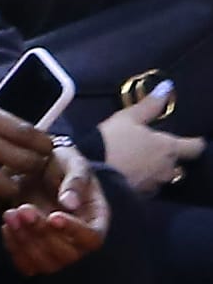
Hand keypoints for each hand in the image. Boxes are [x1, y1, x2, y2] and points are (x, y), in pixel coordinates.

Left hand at [2, 141, 109, 276]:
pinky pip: (26, 265)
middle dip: (42, 234)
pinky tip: (6, 225)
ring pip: (46, 263)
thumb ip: (74, 181)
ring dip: (25, 242)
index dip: (74, 232)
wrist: (35, 167)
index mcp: (96, 219)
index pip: (93, 238)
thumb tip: (70, 203)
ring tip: (10, 214)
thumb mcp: (71, 162)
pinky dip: (14, 249)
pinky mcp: (34, 251)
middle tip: (23, 209)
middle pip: (68, 254)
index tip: (53, 216)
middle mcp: (79, 240)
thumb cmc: (59, 163)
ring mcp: (57, 249)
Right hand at [99, 81, 201, 195]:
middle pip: (178, 164)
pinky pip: (146, 187)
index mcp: (168, 148)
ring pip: (161, 177)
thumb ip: (150, 105)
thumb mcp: (127, 118)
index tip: (191, 140)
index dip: (194, 142)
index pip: (195, 147)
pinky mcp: (138, 196)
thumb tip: (167, 87)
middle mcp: (166, 169)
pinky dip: (141, 181)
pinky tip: (128, 175)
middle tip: (155, 151)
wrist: (88, 173)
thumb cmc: (111, 142)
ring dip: (155, 171)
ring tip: (138, 164)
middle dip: (170, 159)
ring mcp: (153, 185)